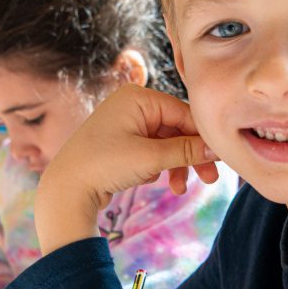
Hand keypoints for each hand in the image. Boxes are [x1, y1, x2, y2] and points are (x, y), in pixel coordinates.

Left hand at [36, 84, 218, 252]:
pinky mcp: (122, 143)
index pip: (183, 113)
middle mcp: (132, 105)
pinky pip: (152, 151)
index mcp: (138, 98)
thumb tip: (217, 148)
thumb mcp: (150, 158)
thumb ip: (186, 151)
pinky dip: (158, 167)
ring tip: (178, 190)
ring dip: (176, 166)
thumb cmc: (102, 165)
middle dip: (191, 155)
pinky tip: (149, 181)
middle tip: (209, 179)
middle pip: (176, 128)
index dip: (203, 136)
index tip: (221, 157)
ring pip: (166, 143)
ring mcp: (126, 124)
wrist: (65, 190)